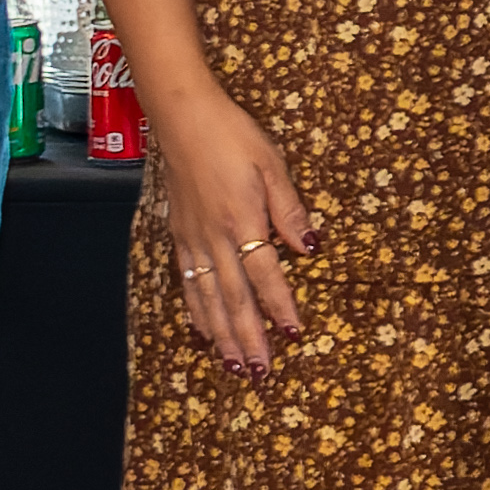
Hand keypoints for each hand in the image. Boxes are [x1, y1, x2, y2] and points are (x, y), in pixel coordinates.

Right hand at [151, 84, 318, 374]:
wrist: (183, 117)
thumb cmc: (233, 135)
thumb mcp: (272, 165)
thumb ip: (289, 209)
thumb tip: (310, 246)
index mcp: (242, 221)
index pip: (266, 275)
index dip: (279, 307)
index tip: (292, 335)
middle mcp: (215, 238)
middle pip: (234, 298)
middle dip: (248, 337)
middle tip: (260, 372)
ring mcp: (193, 239)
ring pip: (208, 297)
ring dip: (222, 334)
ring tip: (233, 364)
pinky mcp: (179, 235)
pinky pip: (187, 282)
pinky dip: (196, 310)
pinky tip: (203, 330)